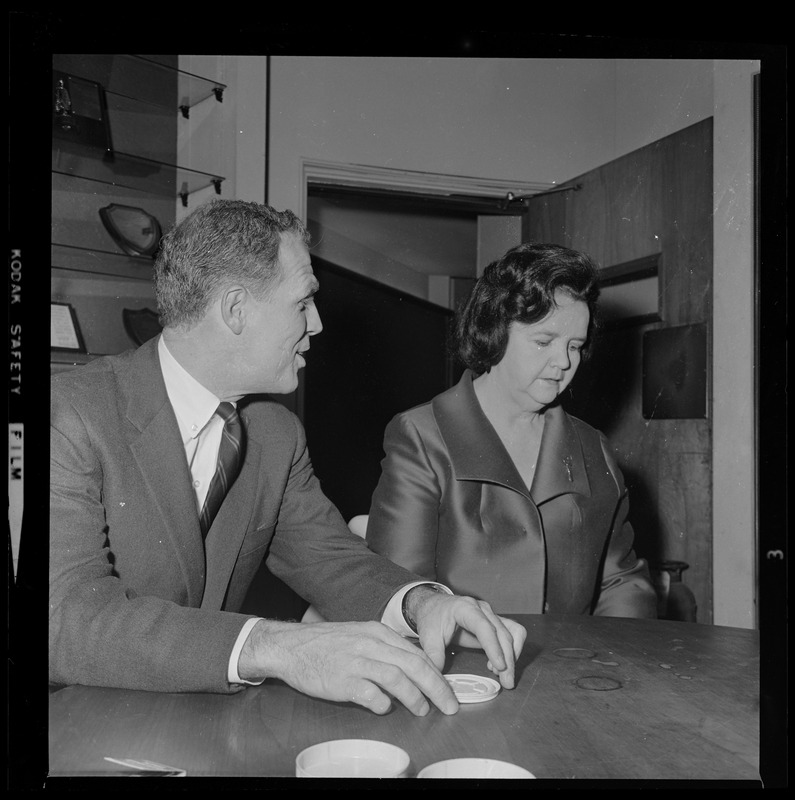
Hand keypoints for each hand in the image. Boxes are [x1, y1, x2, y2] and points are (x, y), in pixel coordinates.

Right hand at [238, 619, 459, 715]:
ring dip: (415, 698)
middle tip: (450, 705)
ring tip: (423, 710)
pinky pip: (371, 694)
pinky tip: (385, 709)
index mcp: (378, 632)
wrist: (291, 646)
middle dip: (437, 688)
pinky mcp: (343, 680)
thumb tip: (411, 669)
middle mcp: (371, 644)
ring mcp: (356, 662)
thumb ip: (384, 649)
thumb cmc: (326, 643)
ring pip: (397, 678)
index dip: (437, 674)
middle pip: (414, 665)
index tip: (448, 690)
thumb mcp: (359, 635)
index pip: (417, 653)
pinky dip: (383, 704)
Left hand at [406, 588, 526, 688]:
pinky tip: (499, 664)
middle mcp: (482, 609)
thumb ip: (434, 657)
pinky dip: (512, 649)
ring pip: (513, 632)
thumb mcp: (428, 637)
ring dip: (512, 655)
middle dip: (508, 659)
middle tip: (507, 682)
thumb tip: (439, 682)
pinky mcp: (494, 622)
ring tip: (502, 675)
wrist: (434, 605)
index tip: (500, 666)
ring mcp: (490, 614)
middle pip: (502, 632)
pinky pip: (513, 632)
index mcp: (464, 608)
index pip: (484, 627)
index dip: (493, 647)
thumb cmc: (432, 617)